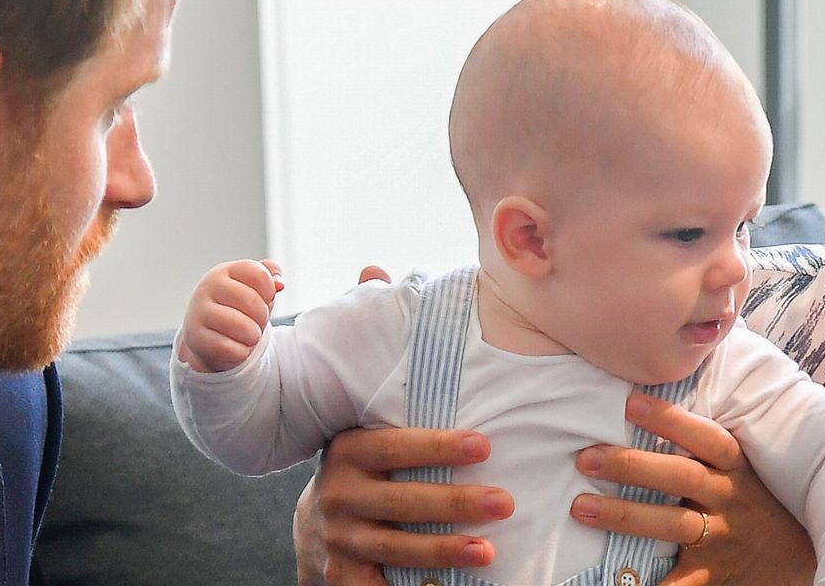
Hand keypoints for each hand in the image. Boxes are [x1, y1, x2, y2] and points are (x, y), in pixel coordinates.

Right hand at [176, 258, 282, 371]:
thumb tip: (279, 283)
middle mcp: (208, 288)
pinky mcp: (197, 338)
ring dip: (254, 335)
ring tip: (248, 334)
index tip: (265, 298)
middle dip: (262, 316)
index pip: (258, 274)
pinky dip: (241, 352)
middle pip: (251, 300)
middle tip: (257, 321)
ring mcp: (199, 313)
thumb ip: (270, 275)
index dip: (269, 291)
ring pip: (243, 327)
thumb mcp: (254, 287)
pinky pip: (232, 349)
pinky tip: (235, 346)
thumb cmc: (236, 308)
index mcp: (224, 271)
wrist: (207, 336)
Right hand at [293, 264, 513, 584]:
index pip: (394, 446)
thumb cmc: (364, 463)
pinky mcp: (346, 578)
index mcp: (348, 448)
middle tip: (506, 501)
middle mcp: (338, 494)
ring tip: (491, 551)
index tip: (486, 443)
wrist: (318, 533)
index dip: (438, 446)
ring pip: (395, 547)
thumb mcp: (364, 411)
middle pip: (399, 500)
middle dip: (453, 502)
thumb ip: (377, 351)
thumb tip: (369, 270)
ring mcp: (340, 540)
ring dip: (444, 551)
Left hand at [570, 394, 816, 585]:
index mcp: (736, 468)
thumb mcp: (741, 468)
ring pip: (672, 524)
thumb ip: (703, 444)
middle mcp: (730, 499)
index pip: (706, 437)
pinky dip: (650, 583)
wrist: (799, 558)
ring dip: (624, 515)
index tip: (630, 403)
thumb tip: (644, 399)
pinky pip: (679, 581)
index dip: (670, 419)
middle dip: (632, 466)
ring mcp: (721, 538)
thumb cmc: (757, 501)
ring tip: (581, 508)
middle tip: (587, 458)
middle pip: (681, 477)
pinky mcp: (713, 574)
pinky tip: (617, 579)